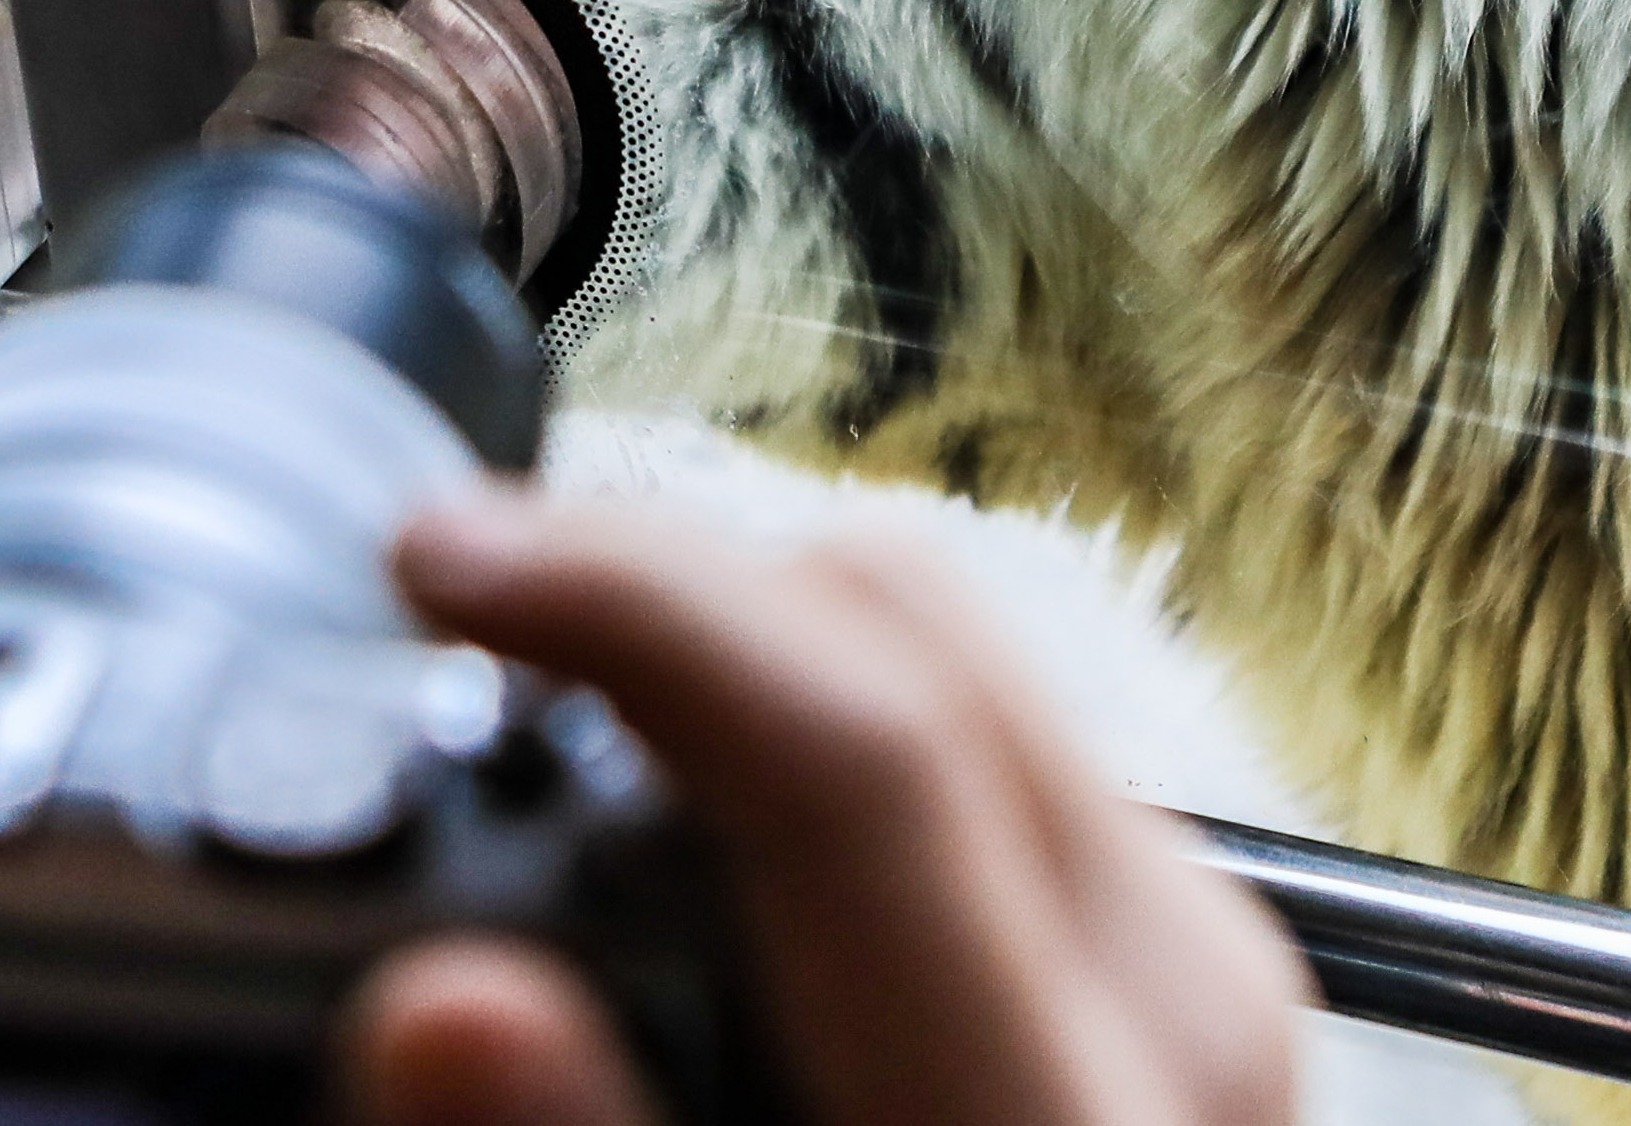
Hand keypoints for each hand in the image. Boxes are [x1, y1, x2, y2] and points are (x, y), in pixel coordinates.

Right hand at [357, 488, 1305, 1125]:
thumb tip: (440, 1006)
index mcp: (1060, 1119)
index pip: (857, 743)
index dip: (623, 598)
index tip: (425, 560)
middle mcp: (1180, 1000)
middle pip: (910, 626)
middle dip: (666, 590)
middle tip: (458, 645)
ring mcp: (1205, 974)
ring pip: (956, 652)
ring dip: (741, 658)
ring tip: (549, 746)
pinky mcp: (1187, 978)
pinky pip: (993, 752)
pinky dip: (823, 748)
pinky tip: (691, 854)